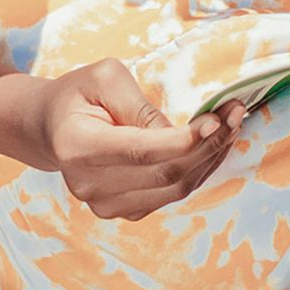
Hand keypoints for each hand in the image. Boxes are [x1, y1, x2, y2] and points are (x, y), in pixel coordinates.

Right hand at [25, 58, 244, 219]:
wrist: (52, 126)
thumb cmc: (80, 94)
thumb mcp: (105, 78)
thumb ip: (140, 105)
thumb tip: (179, 134)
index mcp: (78, 147)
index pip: (142, 151)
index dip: (185, 140)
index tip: (217, 119)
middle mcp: (88, 185)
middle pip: (165, 174)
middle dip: (209, 144)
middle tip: (236, 113)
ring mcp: (105, 204)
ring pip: (175, 189)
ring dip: (211, 157)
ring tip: (231, 123)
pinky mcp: (123, 211)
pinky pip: (171, 194)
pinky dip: (198, 170)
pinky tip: (212, 144)